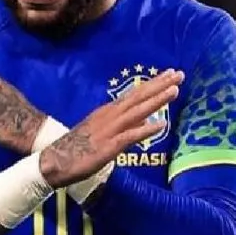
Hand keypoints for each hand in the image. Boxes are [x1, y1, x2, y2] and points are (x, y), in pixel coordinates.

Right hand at [39, 69, 184, 187]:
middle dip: (160, 85)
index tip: (170, 73)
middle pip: (139, 97)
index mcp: (109, 111)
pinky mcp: (109, 146)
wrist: (56, 160)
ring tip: (175, 90)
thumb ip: (124, 125)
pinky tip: (162, 125)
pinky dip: (146, 130)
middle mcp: (111, 116)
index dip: (153, 84)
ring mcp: (110, 129)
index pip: (135, 94)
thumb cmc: (78, 148)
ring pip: (138, 111)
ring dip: (157, 100)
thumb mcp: (103, 131)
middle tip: (179, 73)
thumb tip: (145, 121)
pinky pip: (131, 136)